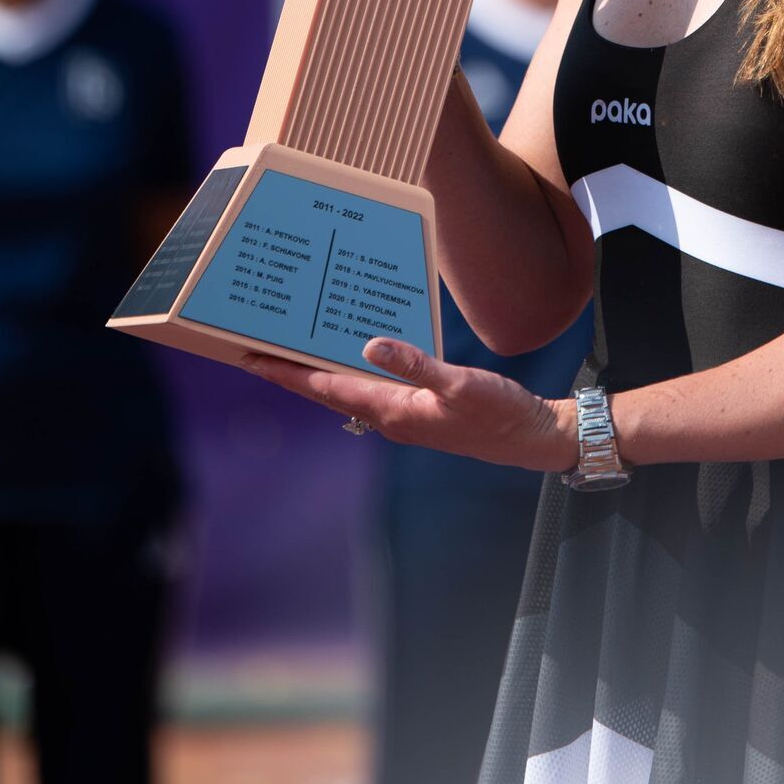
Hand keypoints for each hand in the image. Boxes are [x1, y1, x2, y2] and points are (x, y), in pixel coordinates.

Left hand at [238, 336, 577, 471]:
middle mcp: (390, 416)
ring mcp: (404, 416)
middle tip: (255, 348)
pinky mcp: (419, 410)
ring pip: (348, 390)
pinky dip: (353, 371)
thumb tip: (369, 346)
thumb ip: (415, 365)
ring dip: (319, 372)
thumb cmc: (499, 412)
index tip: (251, 359)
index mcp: (392, 411)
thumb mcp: (460, 383)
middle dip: (291, 372)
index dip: (287, 374)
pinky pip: (373, 388)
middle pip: (327, 392)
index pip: (326, 388)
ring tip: (293, 347)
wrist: (532, 437)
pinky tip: (355, 352)